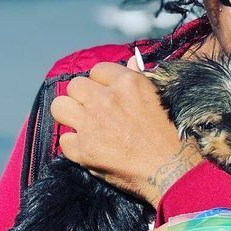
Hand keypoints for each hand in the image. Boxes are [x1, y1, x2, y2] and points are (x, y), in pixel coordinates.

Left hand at [50, 61, 200, 205]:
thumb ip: (140, 78)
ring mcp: (92, 124)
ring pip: (59, 106)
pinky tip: (89, 149)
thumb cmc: (171, 135)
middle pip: (75, 85)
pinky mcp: (83, 149)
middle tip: (93, 111)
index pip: (98, 70)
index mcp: (128, 83)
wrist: (172, 170)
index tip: (107, 95)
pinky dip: (75, 146)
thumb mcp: (159, 99)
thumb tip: (131, 61)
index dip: (101, 84)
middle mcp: (106, 99)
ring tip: (82, 125)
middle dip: (82, 97)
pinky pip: (64, 140)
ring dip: (68, 115)